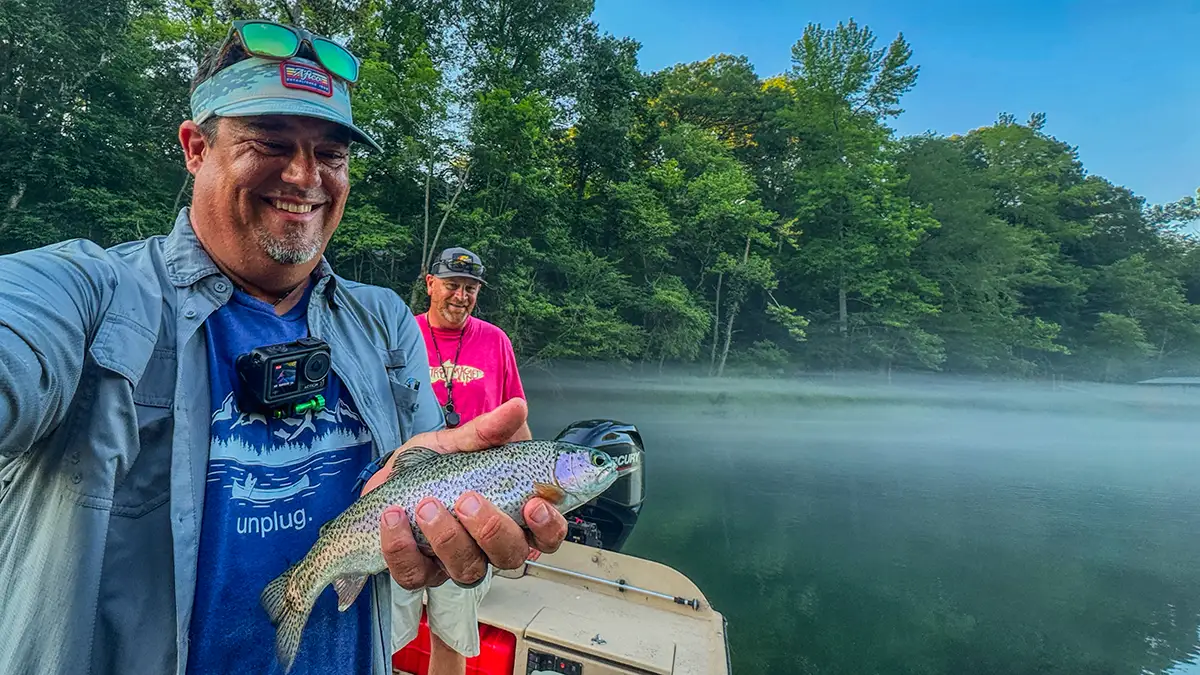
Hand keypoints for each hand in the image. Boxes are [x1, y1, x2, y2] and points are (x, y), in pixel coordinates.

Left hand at [360, 397, 566, 590]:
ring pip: (467, 570)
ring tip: (426, 506)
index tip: (534, 504)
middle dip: (491, 530)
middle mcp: (489, 545)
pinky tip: (394, 518)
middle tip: (467, 500)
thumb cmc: (434, 464)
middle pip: (510, 557)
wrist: (390, 477)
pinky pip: (415, 574)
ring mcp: (456, 562)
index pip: (547, 535)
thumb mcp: (460, 441)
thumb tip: (516, 408)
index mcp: (512, 515)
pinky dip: (402, 547)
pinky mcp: (420, 570)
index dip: (548, 526)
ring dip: (446, 538)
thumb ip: (488, 431)